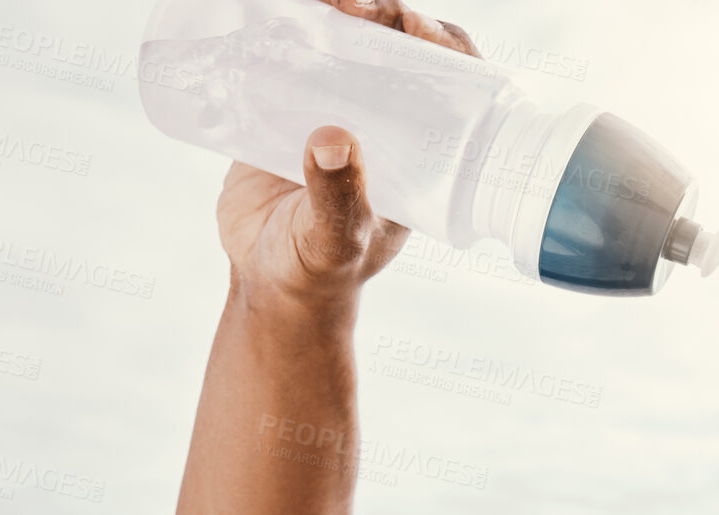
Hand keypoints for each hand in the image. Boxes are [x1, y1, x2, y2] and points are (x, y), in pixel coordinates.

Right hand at [215, 0, 481, 308]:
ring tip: (315, 1)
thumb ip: (337, 200)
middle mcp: (388, 121)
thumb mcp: (333, 241)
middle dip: (382, 12)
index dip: (438, 43)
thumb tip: (334, 141)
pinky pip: (292, 51)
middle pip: (399, 46)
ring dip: (335, 10)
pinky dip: (285, 22)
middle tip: (350, 3)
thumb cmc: (317, 271)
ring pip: (348, 39)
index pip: (452, 81)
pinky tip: (269, 9)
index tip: (410, 25)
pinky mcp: (288, 103)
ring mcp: (339, 107)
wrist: (267, 282)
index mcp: (424, 151)